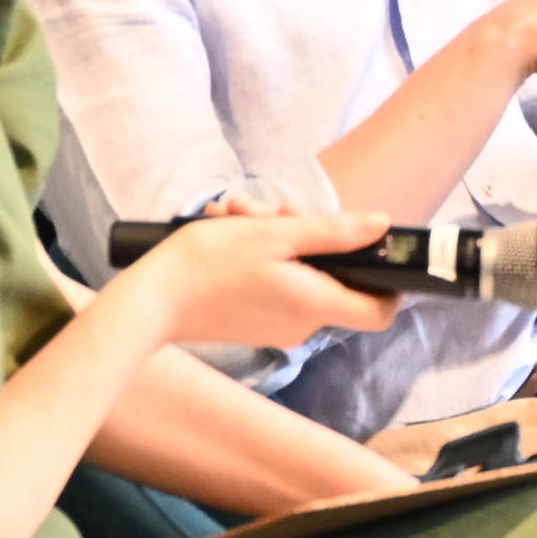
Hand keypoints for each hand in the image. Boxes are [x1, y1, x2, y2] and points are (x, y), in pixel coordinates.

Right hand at [106, 209, 399, 352]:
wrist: (148, 301)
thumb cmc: (209, 264)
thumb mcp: (275, 235)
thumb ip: (334, 232)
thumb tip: (383, 226)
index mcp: (315, 305)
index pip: (380, 311)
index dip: (389, 282)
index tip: (373, 250)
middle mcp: (302, 325)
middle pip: (333, 277)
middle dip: (310, 236)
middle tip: (274, 210)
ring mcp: (275, 327)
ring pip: (299, 273)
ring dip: (277, 238)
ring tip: (238, 214)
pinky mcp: (252, 322)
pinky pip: (273, 283)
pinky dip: (259, 255)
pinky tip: (229, 229)